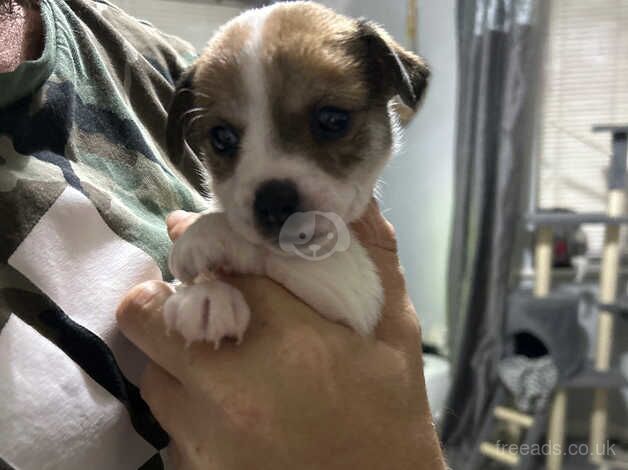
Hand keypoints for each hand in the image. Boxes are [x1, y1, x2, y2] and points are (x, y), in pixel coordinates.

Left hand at [116, 202, 444, 469]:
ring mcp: (205, 436)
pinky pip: (166, 421)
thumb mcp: (397, 335)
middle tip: (192, 295)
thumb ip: (377, 259)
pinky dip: (185, 402)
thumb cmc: (391, 416)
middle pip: (149, 314)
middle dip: (163, 296)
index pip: (218, 265)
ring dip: (174, 352)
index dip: (199, 241)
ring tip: (212, 352)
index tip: (192, 234)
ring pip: (151, 369)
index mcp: (292, 341)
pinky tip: (222, 402)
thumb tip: (354, 199)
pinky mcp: (194, 469)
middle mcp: (234, 386)